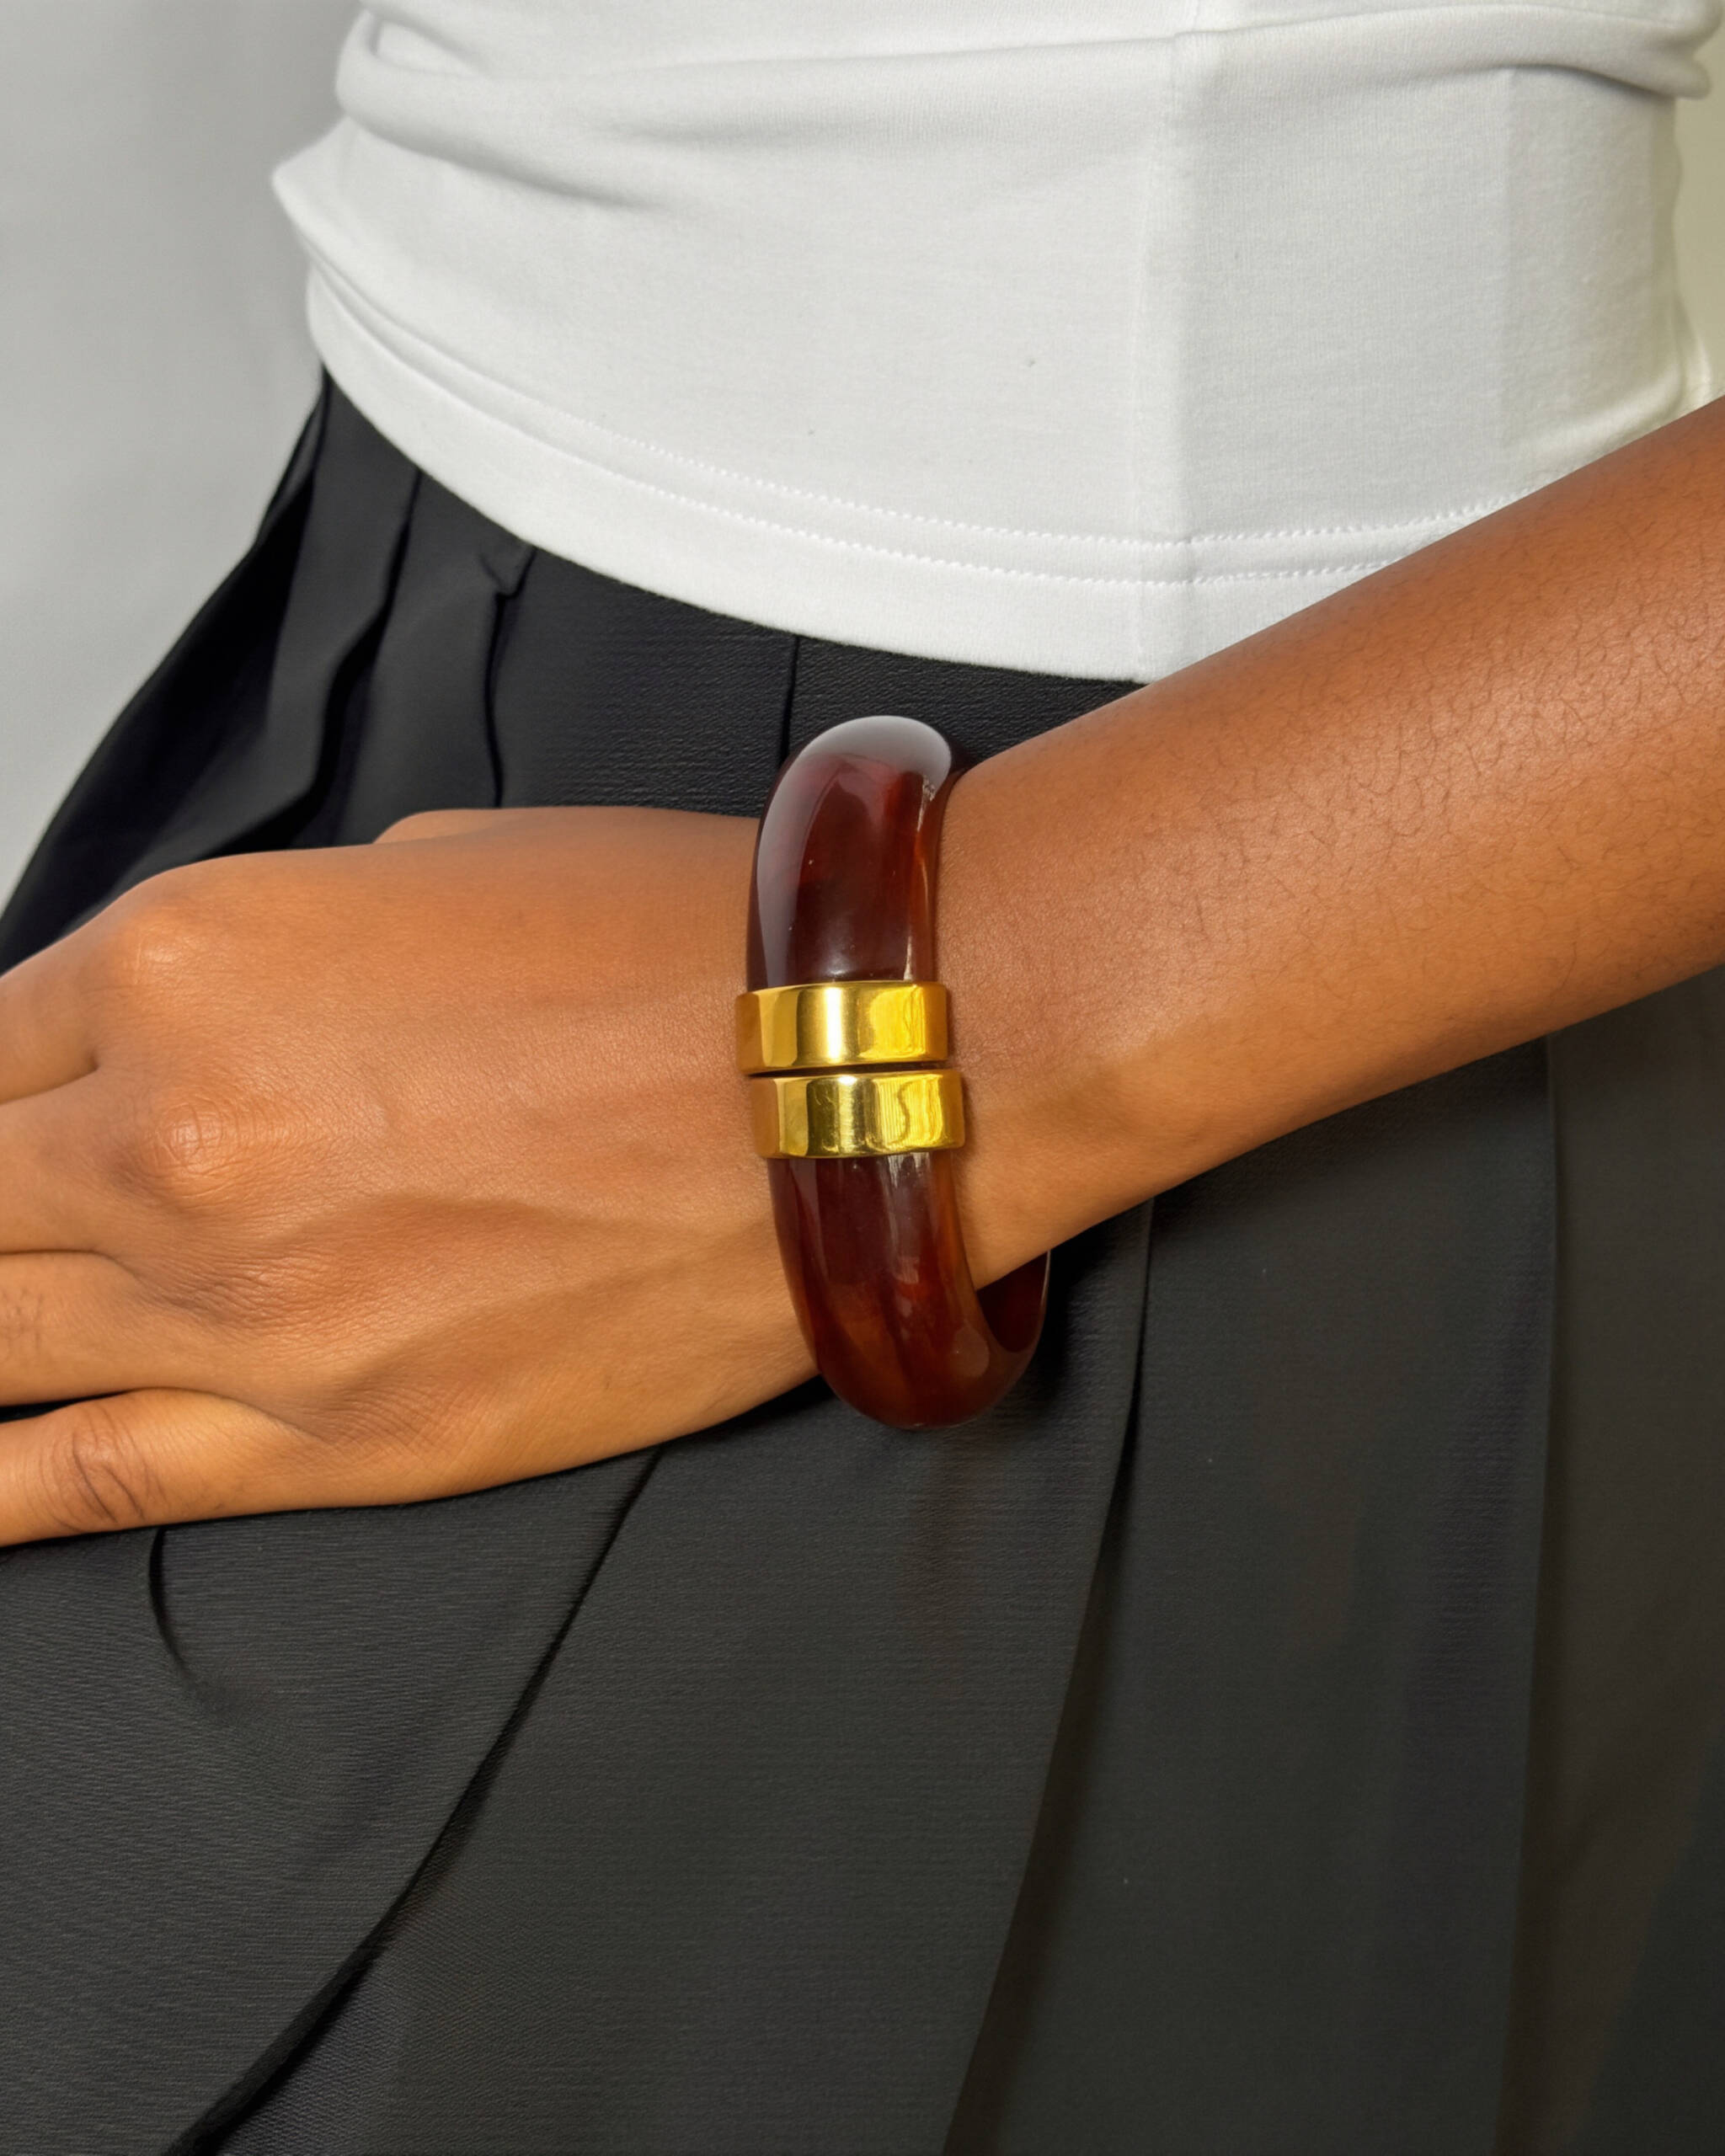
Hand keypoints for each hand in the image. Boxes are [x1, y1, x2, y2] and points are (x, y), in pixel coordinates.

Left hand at [0, 808, 815, 1540]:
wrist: (853, 1077)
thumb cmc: (678, 950)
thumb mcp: (423, 866)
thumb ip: (264, 956)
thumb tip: (203, 1021)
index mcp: (188, 961)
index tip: (10, 1115)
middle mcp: (177, 1138)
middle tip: (13, 1219)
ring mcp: (246, 1310)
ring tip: (10, 1310)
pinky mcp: (342, 1442)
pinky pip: (86, 1482)